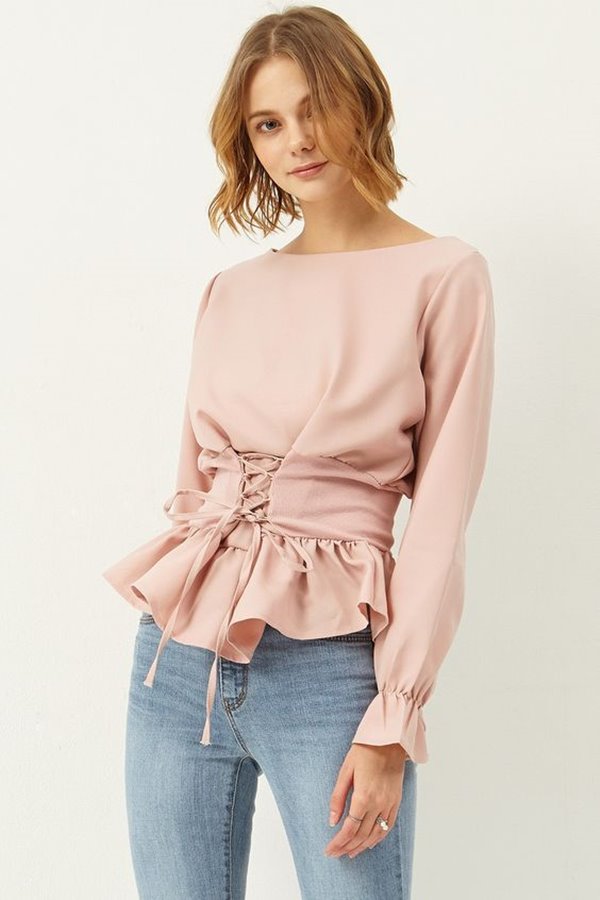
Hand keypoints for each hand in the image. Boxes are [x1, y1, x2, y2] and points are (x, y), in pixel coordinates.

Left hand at [324, 743, 407, 859]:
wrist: (390, 740)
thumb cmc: (365, 752)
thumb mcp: (345, 771)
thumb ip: (338, 798)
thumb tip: (332, 821)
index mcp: (363, 796)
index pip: (349, 828)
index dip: (338, 842)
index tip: (329, 850)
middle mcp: (378, 804)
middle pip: (361, 835)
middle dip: (347, 847)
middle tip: (335, 854)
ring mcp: (389, 804)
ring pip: (376, 834)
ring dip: (362, 846)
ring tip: (350, 853)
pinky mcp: (396, 802)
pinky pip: (388, 826)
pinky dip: (378, 838)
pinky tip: (370, 843)